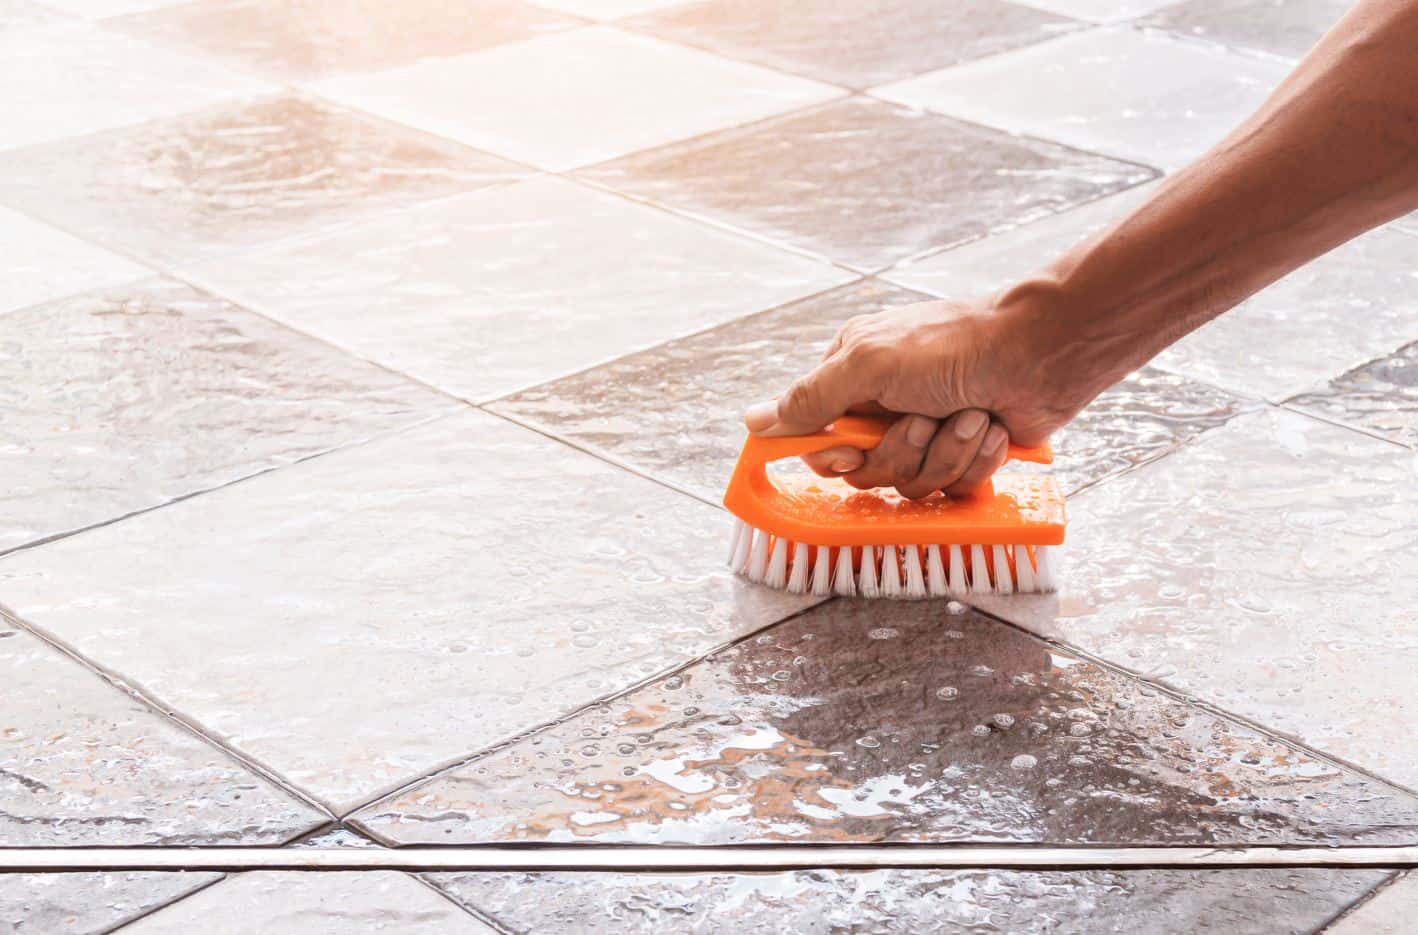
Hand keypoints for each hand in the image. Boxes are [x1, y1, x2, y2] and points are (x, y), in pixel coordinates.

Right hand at [743, 298, 1078, 498]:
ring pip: (912, 483)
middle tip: (924, 418)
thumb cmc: (956, 346)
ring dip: (945, 452)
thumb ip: (810, 398)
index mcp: (852, 379)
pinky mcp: (965, 455)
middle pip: (865, 471)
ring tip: (969, 414)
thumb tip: (754, 421)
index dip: (834, 456)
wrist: (1041, 355)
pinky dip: (976, 459)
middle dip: (900, 451)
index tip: (849, 449)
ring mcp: (926, 434)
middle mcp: (885, 408)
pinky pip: (954, 488)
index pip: (817, 442)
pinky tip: (991, 428)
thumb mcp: (868, 364)